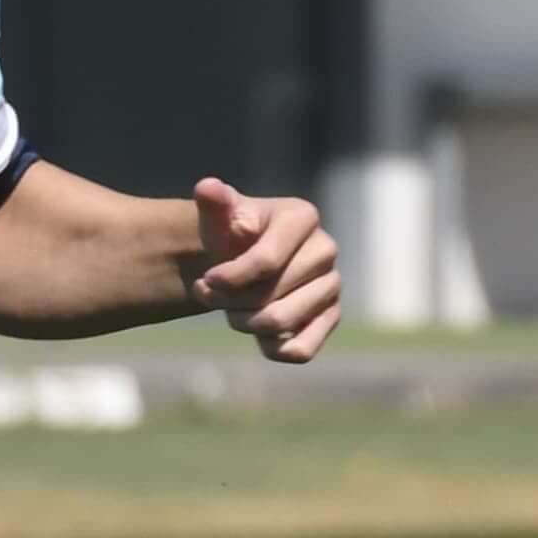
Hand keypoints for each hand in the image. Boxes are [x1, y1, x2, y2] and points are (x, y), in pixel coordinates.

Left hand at [191, 178, 341, 363]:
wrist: (242, 260)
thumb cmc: (230, 237)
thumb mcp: (219, 219)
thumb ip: (213, 203)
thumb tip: (207, 188)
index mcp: (302, 217)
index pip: (265, 262)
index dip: (229, 278)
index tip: (204, 281)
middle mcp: (326, 249)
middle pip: (270, 297)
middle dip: (231, 302)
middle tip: (212, 295)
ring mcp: (332, 285)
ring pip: (282, 323)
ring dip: (245, 324)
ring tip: (232, 310)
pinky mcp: (330, 317)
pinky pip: (302, 349)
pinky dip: (273, 348)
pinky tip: (258, 334)